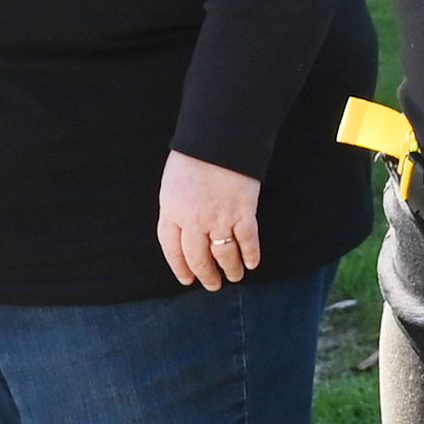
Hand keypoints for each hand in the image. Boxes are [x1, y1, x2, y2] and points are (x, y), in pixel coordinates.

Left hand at [158, 151, 263, 288]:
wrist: (219, 139)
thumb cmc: (194, 156)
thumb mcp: (173, 184)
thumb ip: (177, 207)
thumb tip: (185, 226)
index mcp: (172, 213)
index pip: (172, 250)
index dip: (180, 267)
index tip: (187, 279)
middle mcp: (193, 222)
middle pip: (198, 257)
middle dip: (205, 274)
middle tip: (212, 284)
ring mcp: (218, 219)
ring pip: (223, 253)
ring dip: (229, 268)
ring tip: (233, 277)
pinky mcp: (243, 212)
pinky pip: (247, 240)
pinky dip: (250, 254)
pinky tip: (252, 263)